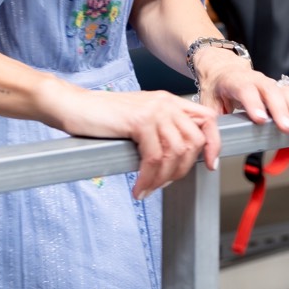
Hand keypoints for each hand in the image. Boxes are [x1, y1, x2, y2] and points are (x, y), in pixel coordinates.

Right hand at [47, 86, 221, 199]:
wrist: (75, 106)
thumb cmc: (102, 116)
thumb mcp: (140, 119)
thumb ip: (161, 130)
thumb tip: (179, 159)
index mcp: (169, 100)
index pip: (207, 119)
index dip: (213, 144)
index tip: (210, 164)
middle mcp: (165, 102)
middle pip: (194, 141)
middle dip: (183, 170)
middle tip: (164, 183)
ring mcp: (153, 110)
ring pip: (175, 153)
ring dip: (163, 179)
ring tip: (148, 188)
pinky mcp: (139, 121)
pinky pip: (154, 158)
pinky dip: (148, 178)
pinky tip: (139, 187)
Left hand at [198, 60, 288, 131]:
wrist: (223, 68)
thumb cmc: (216, 88)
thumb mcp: (207, 104)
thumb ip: (212, 126)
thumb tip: (213, 156)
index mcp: (235, 81)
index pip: (244, 90)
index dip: (253, 104)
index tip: (260, 119)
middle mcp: (255, 80)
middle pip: (270, 92)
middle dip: (280, 110)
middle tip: (287, 128)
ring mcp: (270, 83)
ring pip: (286, 92)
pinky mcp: (280, 88)